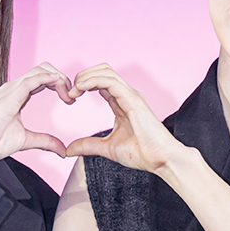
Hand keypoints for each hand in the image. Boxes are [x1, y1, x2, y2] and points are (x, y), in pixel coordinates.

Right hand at [0, 63, 72, 166]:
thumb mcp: (25, 141)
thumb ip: (44, 141)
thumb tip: (63, 150)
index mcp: (16, 96)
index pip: (42, 79)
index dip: (59, 84)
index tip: (70, 100)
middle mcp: (13, 89)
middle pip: (43, 69)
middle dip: (62, 79)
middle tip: (72, 97)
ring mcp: (10, 90)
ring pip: (40, 70)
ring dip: (59, 79)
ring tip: (69, 96)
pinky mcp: (8, 97)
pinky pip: (32, 79)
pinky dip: (49, 79)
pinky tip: (60, 88)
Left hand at [65, 63, 188, 174]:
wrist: (161, 160)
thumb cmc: (141, 153)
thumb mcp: (107, 148)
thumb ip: (88, 146)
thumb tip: (68, 150)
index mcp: (121, 102)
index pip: (100, 82)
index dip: (83, 84)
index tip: (70, 97)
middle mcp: (126, 95)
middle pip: (102, 70)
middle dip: (83, 75)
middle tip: (69, 91)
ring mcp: (130, 95)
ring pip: (105, 71)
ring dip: (85, 76)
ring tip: (73, 90)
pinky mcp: (133, 99)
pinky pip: (110, 81)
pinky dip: (93, 81)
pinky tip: (80, 89)